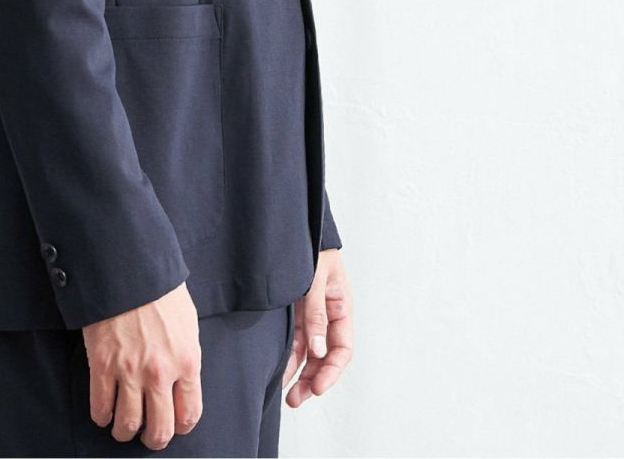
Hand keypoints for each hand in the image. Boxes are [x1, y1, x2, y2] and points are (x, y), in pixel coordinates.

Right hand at [81, 281, 201, 449]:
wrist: (128, 268)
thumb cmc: (159, 290)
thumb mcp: (187, 322)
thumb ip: (186, 355)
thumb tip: (182, 379)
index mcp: (187, 361)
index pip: (189, 414)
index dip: (180, 426)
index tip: (173, 424)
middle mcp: (160, 373)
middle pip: (159, 429)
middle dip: (154, 439)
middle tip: (148, 436)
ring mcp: (130, 372)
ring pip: (127, 426)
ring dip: (125, 432)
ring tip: (123, 427)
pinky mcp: (103, 366)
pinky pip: (100, 408)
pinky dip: (101, 417)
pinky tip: (104, 412)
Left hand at [283, 247, 351, 407]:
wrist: (293, 224)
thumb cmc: (311, 246)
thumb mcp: (315, 278)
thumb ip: (315, 312)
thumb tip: (318, 352)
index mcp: (341, 306)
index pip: (342, 348)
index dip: (332, 370)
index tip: (317, 387)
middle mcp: (327, 314)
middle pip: (325, 355)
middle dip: (313, 379)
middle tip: (297, 399)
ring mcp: (310, 313)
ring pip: (309, 352)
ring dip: (300, 373)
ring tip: (288, 396)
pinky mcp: (295, 310)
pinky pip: (294, 339)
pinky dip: (289, 357)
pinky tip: (281, 373)